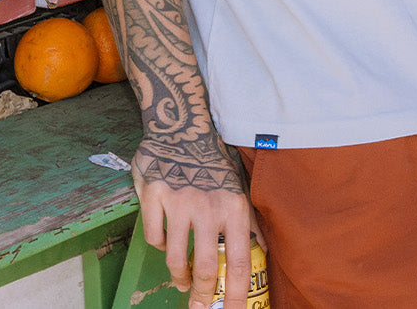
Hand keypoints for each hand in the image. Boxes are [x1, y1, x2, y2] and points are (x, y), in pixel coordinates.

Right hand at [132, 133, 262, 308]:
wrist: (183, 126)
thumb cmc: (214, 161)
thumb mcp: (239, 187)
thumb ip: (249, 220)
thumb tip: (263, 249)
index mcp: (233, 208)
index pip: (238, 263)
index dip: (234, 296)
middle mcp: (208, 208)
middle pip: (203, 268)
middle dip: (201, 294)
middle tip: (198, 305)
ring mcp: (179, 202)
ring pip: (174, 258)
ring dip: (178, 275)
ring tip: (181, 278)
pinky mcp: (154, 196)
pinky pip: (154, 237)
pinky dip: (158, 244)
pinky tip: (165, 237)